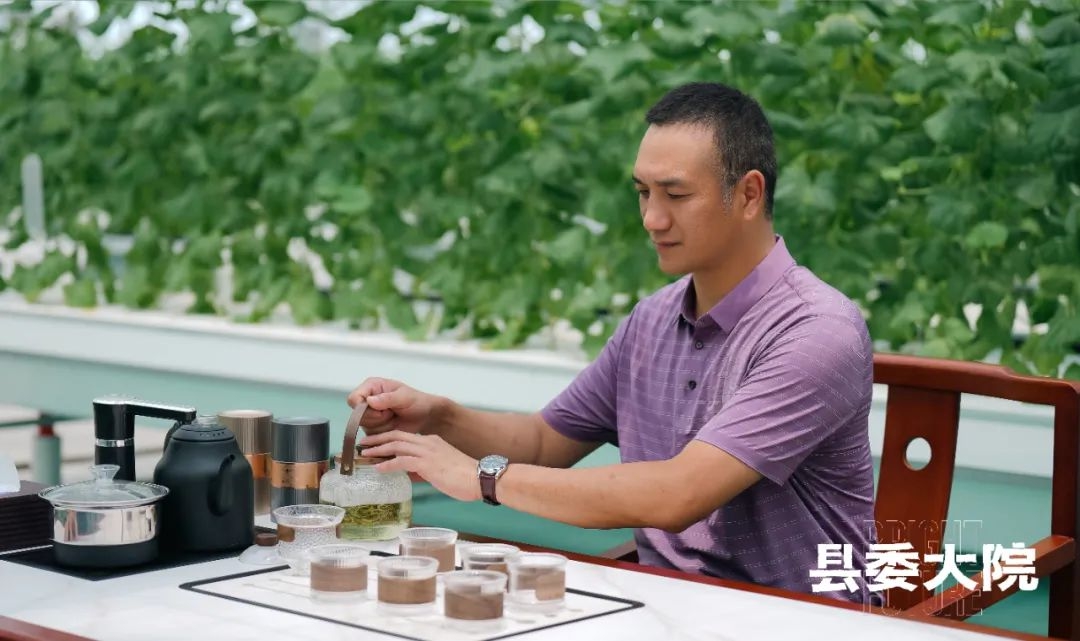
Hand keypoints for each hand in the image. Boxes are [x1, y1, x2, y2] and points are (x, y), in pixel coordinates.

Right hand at [346, 377, 441, 435]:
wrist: (425, 416)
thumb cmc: (417, 401)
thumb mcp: (405, 397)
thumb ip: (388, 398)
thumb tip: (370, 401)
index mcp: (371, 386)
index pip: (354, 399)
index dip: (363, 408)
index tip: (382, 410)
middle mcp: (366, 400)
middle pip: (357, 416)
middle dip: (376, 418)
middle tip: (392, 413)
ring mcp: (368, 416)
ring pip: (364, 427)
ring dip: (381, 426)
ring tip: (394, 418)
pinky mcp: (373, 429)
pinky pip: (371, 436)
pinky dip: (383, 434)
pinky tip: (393, 427)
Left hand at [359, 430, 480, 501]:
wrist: (480, 478)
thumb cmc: (464, 478)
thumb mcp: (441, 470)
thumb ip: (425, 470)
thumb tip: (411, 475)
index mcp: (432, 442)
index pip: (404, 436)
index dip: (387, 439)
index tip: (375, 443)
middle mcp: (428, 442)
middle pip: (396, 436)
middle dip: (377, 439)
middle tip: (362, 443)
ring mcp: (427, 451)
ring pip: (396, 445)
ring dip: (378, 449)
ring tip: (365, 453)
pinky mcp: (427, 463)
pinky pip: (402, 461)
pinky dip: (388, 463)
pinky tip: (379, 468)